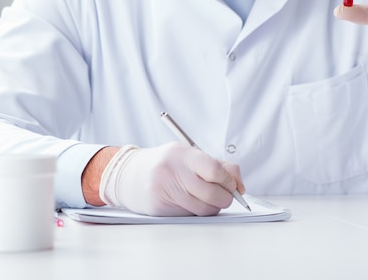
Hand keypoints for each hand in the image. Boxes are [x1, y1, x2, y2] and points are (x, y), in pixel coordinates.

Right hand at [99, 143, 244, 215]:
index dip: (229, 181)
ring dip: (212, 207)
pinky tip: (188, 202)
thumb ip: (218, 165)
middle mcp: (171, 170)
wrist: (127, 175)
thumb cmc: (164, 164)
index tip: (233, 186)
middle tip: (226, 197)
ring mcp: (164, 190)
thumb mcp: (187, 155)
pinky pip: (190, 215)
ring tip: (205, 199)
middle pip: (213, 193)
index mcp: (181, 153)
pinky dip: (196, 212)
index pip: (215, 170)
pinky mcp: (159, 207)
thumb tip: (239, 185)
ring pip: (204, 209)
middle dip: (225, 198)